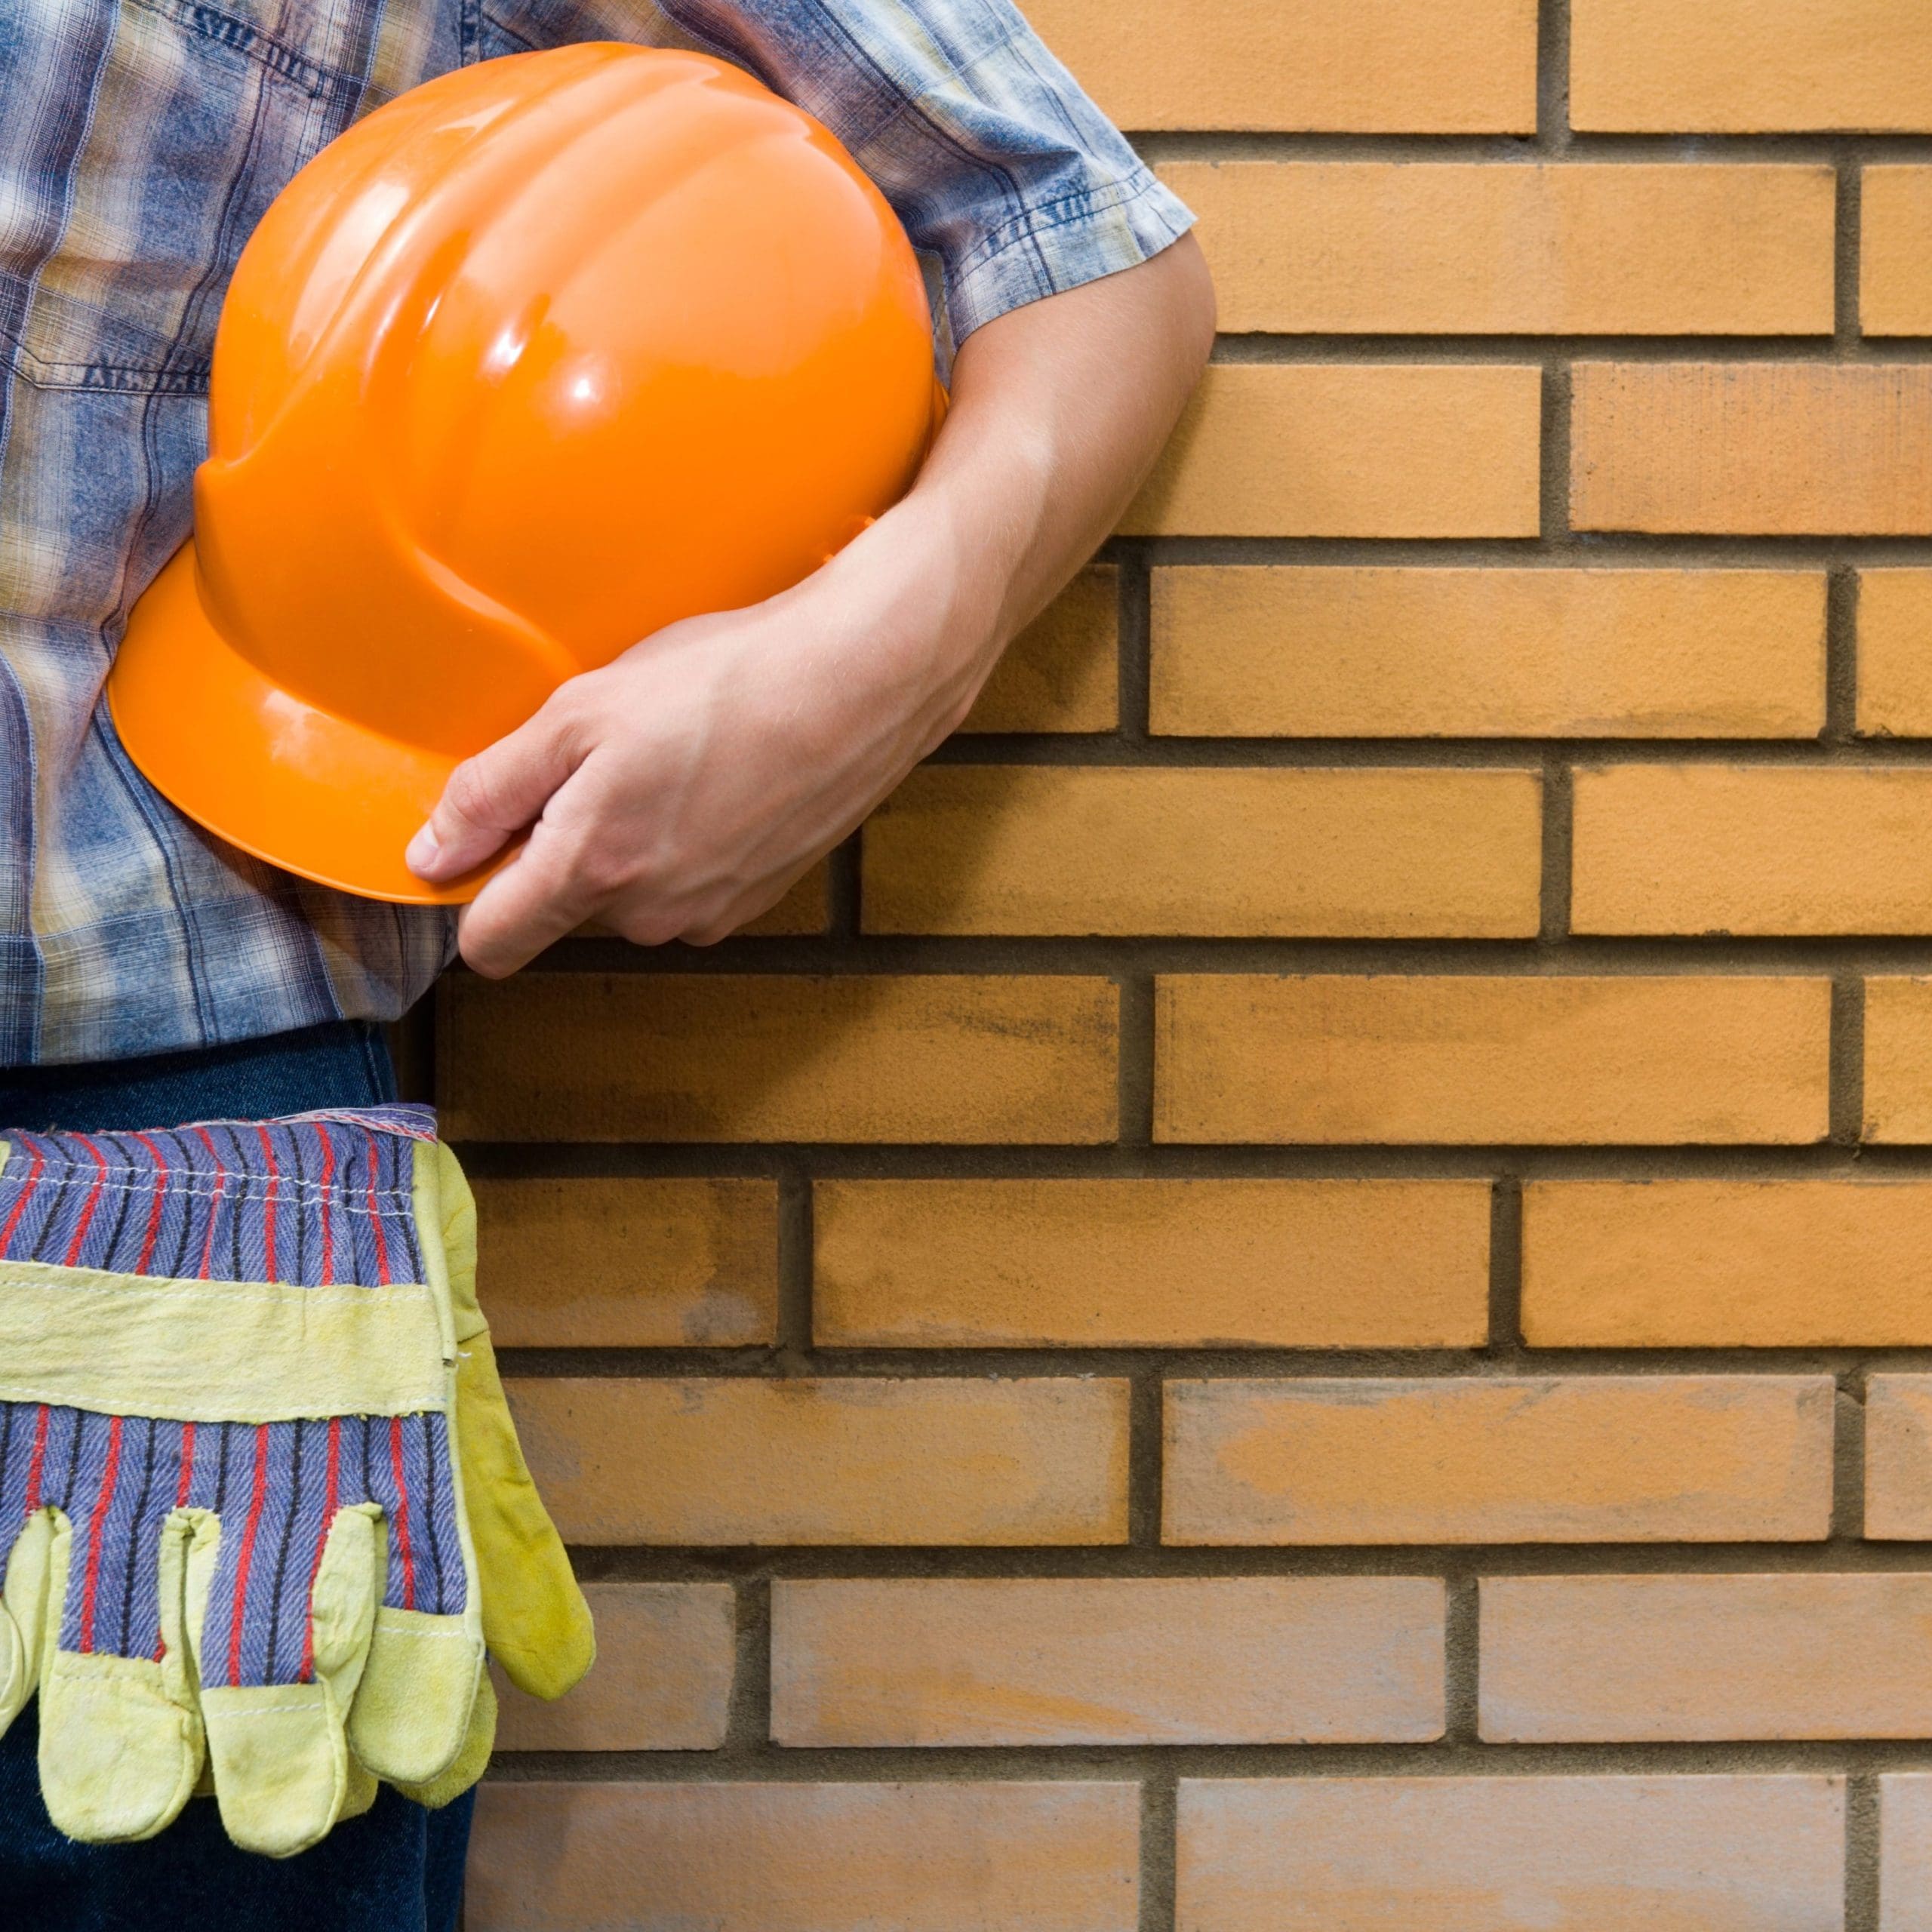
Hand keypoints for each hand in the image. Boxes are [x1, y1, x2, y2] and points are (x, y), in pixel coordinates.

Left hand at [405, 495, 997, 975]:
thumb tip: (430, 857)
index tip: (484, 839)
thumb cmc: (727, 684)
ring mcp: (710, 912)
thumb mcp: (580, 714)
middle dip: (563, 848)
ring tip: (671, 760)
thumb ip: (490, 792)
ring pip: (630, 897)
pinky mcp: (758, 898)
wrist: (859, 681)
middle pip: (562, 910)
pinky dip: (688, 842)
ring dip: (630, 843)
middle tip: (602, 760)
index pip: (490, 944)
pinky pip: (689, 886)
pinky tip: (717, 777)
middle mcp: (649, 914)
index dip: (471, 893)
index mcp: (593, 870)